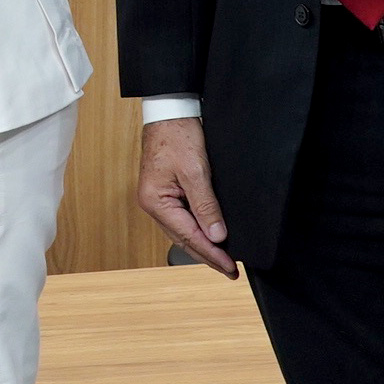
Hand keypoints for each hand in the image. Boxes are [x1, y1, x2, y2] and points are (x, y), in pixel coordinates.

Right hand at [138, 117, 235, 276]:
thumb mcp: (196, 171)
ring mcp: (159, 199)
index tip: (230, 267)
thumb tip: (217, 235)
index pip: (188, 236)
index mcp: (155, 201)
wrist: (170, 111)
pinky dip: (197, 231)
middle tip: (230, 271)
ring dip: (203, 245)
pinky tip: (210, 236)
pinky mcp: (166, 192)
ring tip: (223, 259)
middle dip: (208, 255)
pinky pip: (183, 219)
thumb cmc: (178, 136)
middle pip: (184, 238)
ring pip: (183, 231)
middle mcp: (153, 204)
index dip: (211, 254)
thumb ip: (206, 206)